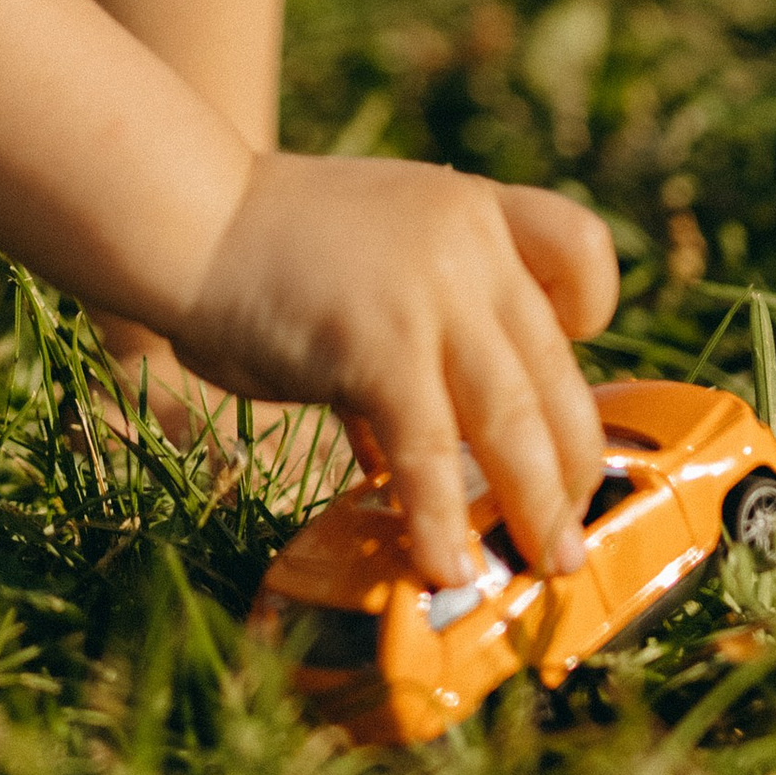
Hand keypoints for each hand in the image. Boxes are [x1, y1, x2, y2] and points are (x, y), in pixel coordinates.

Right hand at [163, 152, 619, 585]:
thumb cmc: (260, 244)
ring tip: (548, 564)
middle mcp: (468, 244)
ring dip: (537, 506)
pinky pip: (430, 454)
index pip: (579, 248)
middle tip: (573, 528)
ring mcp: (430, 295)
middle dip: (572, 463)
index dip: (589, 313)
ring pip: (513, 421)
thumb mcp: (369, 253)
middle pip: (554, 368)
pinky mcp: (382, 347)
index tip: (572, 360)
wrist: (186, 216)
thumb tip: (412, 452)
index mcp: (469, 208)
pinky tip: (446, 566)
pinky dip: (443, 519)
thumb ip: (412, 326)